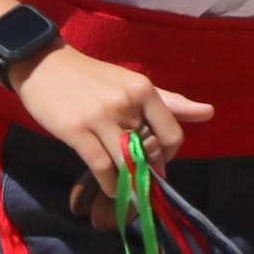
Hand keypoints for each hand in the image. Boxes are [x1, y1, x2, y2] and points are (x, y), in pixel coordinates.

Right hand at [14, 46, 216, 202]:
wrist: (44, 65)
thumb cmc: (92, 78)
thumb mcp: (132, 84)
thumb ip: (170, 102)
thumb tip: (209, 113)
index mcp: (144, 89)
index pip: (173, 134)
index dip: (168, 156)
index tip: (156, 160)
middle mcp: (126, 102)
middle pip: (149, 152)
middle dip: (146, 171)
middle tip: (138, 177)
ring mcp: (100, 116)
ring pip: (126, 163)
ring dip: (129, 183)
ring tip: (126, 188)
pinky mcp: (76, 130)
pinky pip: (102, 167)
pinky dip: (110, 184)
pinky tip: (110, 186)